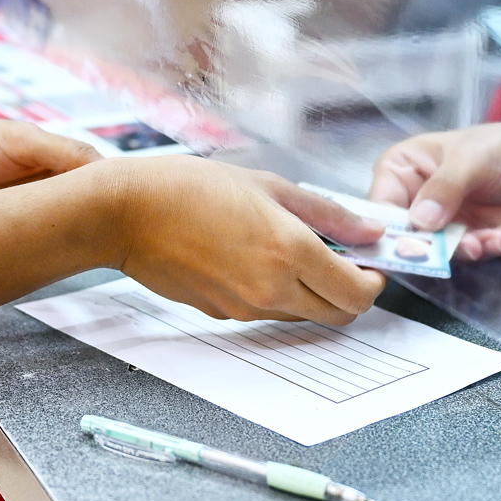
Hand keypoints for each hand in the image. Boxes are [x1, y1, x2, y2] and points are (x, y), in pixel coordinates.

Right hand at [106, 157, 387, 325]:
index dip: (372, 282)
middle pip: (337, 315)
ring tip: (295, 251)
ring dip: (313, 293)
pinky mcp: (223, 314)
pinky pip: (266, 310)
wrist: (127, 214)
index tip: (370, 263)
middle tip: (343, 261)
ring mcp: (245, 307)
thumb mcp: (269, 185)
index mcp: (290, 252)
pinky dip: (278, 292)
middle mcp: (272, 289)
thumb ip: (328, 213)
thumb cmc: (191, 188)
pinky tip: (257, 257)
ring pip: (302, 314)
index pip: (356, 294)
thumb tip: (371, 230)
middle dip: (350, 292)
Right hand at [369, 123, 500, 261]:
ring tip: (483, 243)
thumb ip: (444, 187)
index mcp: (402, 171)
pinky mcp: (472, 239)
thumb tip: (420, 222)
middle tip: (452, 248)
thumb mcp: (470, 157)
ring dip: (466, 249)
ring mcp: (444, 224)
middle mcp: (416, 202)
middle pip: (407, 236)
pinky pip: (475, 253)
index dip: (385, 229)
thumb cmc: (497, 145)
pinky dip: (491, 248)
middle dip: (432, 247)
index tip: (404, 244)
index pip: (380, 205)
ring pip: (442, 250)